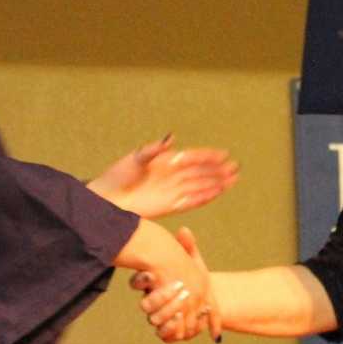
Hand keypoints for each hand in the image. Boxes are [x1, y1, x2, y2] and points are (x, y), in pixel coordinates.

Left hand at [89, 135, 238, 218]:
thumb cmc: (118, 176)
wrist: (107, 200)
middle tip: (236, 167)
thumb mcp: (136, 158)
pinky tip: (217, 192)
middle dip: (218, 170)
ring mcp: (173, 191)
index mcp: (166, 161)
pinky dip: (205, 196)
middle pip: (200, 172)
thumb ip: (155, 149)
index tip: (224, 154)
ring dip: (216, 183)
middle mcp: (173, 176)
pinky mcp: (170, 206)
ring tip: (233, 179)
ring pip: (200, 186)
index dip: (208, 156)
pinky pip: (192, 201)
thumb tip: (171, 137)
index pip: (193, 157)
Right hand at [131, 227, 222, 342]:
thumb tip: (184, 230)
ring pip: (155, 321)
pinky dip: (174, 330)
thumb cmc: (195, 276)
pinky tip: (186, 320)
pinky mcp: (169, 332)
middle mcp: (153, 302)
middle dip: (162, 298)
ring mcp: (160, 317)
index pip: (138, 282)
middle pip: (146, 305)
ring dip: (169, 313)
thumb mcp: (193, 259)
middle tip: (181, 288)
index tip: (153, 274)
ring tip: (183, 306)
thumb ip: (187, 245)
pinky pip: (166, 335)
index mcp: (153, 284)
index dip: (142, 280)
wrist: (207, 300)